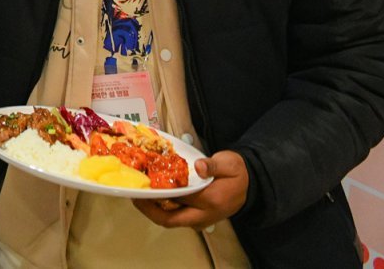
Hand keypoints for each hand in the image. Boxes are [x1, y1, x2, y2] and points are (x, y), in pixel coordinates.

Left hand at [135, 151, 249, 229]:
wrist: (249, 184)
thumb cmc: (236, 172)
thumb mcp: (229, 163)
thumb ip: (213, 165)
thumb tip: (199, 166)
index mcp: (211, 200)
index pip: (179, 199)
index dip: (159, 193)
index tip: (143, 185)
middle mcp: (204, 215)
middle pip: (170, 219)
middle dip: (149, 210)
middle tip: (134, 195)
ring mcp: (200, 220)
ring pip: (171, 220)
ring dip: (152, 210)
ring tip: (139, 194)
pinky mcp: (197, 219)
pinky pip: (175, 217)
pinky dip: (161, 208)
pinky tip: (151, 195)